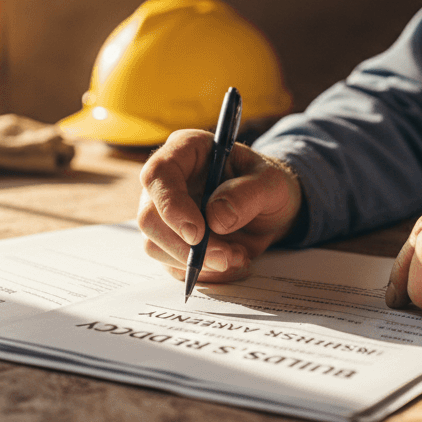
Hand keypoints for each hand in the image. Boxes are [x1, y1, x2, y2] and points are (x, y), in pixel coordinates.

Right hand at [137, 129, 302, 282]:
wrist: (270, 210)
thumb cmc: (267, 185)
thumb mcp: (272, 183)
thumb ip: (247, 195)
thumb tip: (216, 219)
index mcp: (186, 150)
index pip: (158, 174)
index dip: (171, 206)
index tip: (198, 233)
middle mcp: (166, 181)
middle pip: (149, 218)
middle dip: (186, 246)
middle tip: (226, 257)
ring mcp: (163, 213)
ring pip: (155, 246)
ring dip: (197, 262)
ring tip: (238, 255)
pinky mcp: (169, 240)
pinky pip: (171, 264)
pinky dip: (203, 272)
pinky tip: (231, 261)